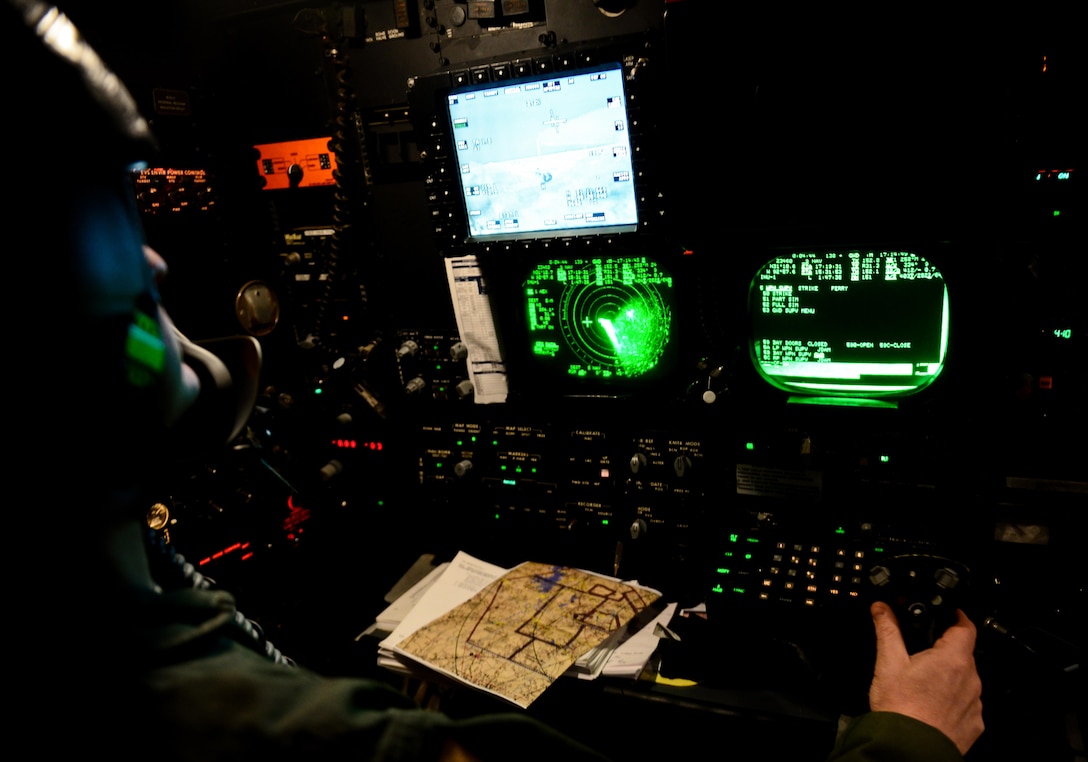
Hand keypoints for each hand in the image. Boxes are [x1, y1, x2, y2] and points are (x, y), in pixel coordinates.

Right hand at [868, 601, 983, 754]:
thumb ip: (888, 630)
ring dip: (950, 677)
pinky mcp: (974, 724)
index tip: (949, 614)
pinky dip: (953, 701)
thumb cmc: (901, 707)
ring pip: (965, 680)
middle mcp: (971, 680)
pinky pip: (967, 704)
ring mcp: (974, 703)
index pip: (966, 626)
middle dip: (946, 650)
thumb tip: (882, 608)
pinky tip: (932, 705)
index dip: (958, 616)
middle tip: (923, 653)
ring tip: (924, 684)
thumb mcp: (888, 662)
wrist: (909, 748)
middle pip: (964, 654)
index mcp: (953, 659)